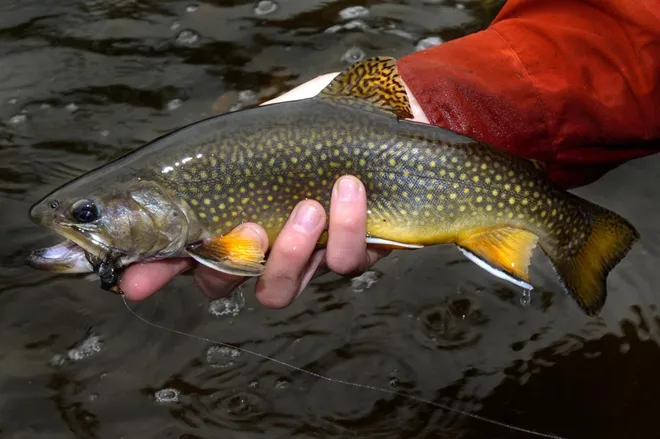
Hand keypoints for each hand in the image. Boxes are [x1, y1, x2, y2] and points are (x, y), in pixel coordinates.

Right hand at [119, 71, 428, 307]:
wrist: (376, 122)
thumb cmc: (307, 129)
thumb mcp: (257, 134)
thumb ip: (218, 158)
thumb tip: (164, 176)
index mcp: (228, 218)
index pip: (179, 254)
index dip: (154, 273)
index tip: (135, 280)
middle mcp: (259, 247)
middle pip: (223, 286)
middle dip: (228, 268)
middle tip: (249, 229)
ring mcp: (303, 257)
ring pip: (281, 289)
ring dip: (292, 250)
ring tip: (310, 205)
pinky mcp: (350, 254)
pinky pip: (344, 262)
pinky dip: (347, 227)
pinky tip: (351, 188)